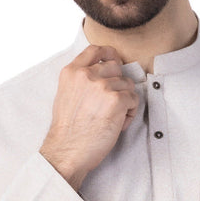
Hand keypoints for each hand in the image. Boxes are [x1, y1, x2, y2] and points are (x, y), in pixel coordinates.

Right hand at [39, 45, 138, 190]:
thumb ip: (81, 80)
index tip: (115, 62)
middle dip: (118, 84)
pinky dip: (130, 112)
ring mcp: (102, 86)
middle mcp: (86, 75)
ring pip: (127, 84)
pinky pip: (134, 99)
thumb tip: (101, 73)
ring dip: (125, 101)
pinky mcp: (116, 100)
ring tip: (113, 117)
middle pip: (116, 68)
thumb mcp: (66, 95)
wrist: (68, 151)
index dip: (109, 54)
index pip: (95, 50)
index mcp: (72, 72)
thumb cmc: (68, 130)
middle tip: (111, 104)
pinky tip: (118, 123)